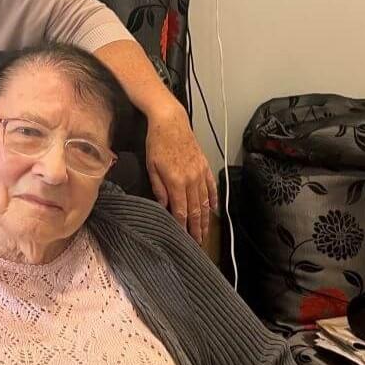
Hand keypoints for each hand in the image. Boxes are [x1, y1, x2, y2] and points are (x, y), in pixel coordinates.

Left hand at [144, 105, 218, 244]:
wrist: (170, 121)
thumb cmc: (157, 142)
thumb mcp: (151, 166)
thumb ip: (159, 188)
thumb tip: (164, 205)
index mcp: (176, 181)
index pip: (180, 210)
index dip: (183, 226)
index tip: (184, 238)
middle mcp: (191, 179)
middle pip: (195, 209)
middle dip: (196, 228)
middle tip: (198, 243)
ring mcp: (200, 173)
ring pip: (205, 201)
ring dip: (205, 218)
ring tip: (205, 232)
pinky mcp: (204, 165)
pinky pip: (211, 186)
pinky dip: (213, 199)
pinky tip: (213, 210)